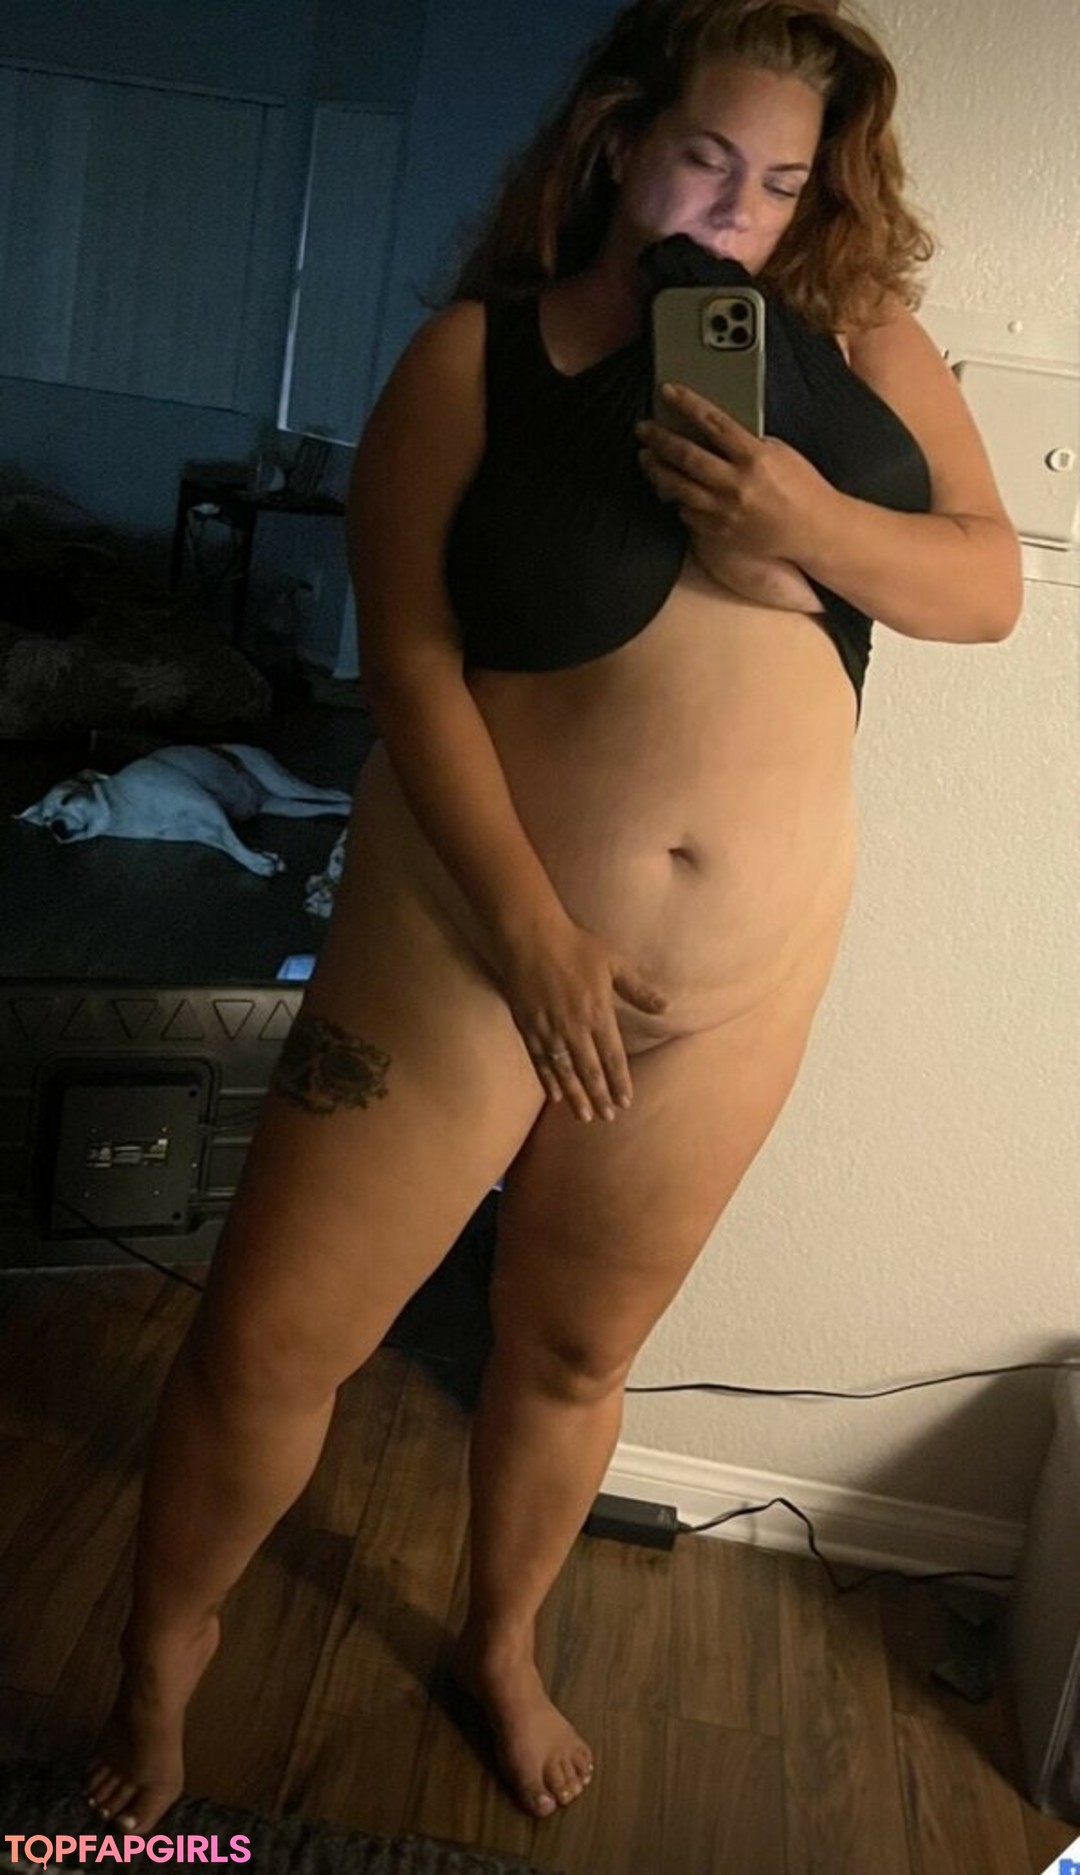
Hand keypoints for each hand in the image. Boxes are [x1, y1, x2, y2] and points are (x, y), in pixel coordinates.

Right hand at [492, 912, 668, 1122]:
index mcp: (598, 1013)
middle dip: (599, 1096)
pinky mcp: (528, 1027)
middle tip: (607, 1118)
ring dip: (576, 1096)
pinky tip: (554, 1096)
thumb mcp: (614, 963)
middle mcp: (574, 1027)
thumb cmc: (576, 946)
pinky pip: (539, 1061)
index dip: (619, 1081)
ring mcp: (549, 1029)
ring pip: (564, 1071)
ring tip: (584, 1117)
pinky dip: (547, 1080)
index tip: (625, 1101)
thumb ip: (638, 989)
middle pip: (589, 1070)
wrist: (531, 937)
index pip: (612, 1056)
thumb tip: (666, 1006)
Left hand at [636, 383, 832, 562]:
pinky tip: (670, 490)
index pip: (713, 422)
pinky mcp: (720, 532)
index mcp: (755, 457)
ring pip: (678, 488)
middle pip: (686, 456)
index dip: (686, 404)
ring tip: (646, 458)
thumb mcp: (779, 452)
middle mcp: (736, 485)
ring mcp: (725, 511)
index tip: (668, 391)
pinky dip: (676, 500)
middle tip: (643, 429)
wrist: (814, 529)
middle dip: (659, 439)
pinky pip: (687, 514)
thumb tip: (713, 430)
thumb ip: (747, 442)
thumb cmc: (801, 487)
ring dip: (657, 470)